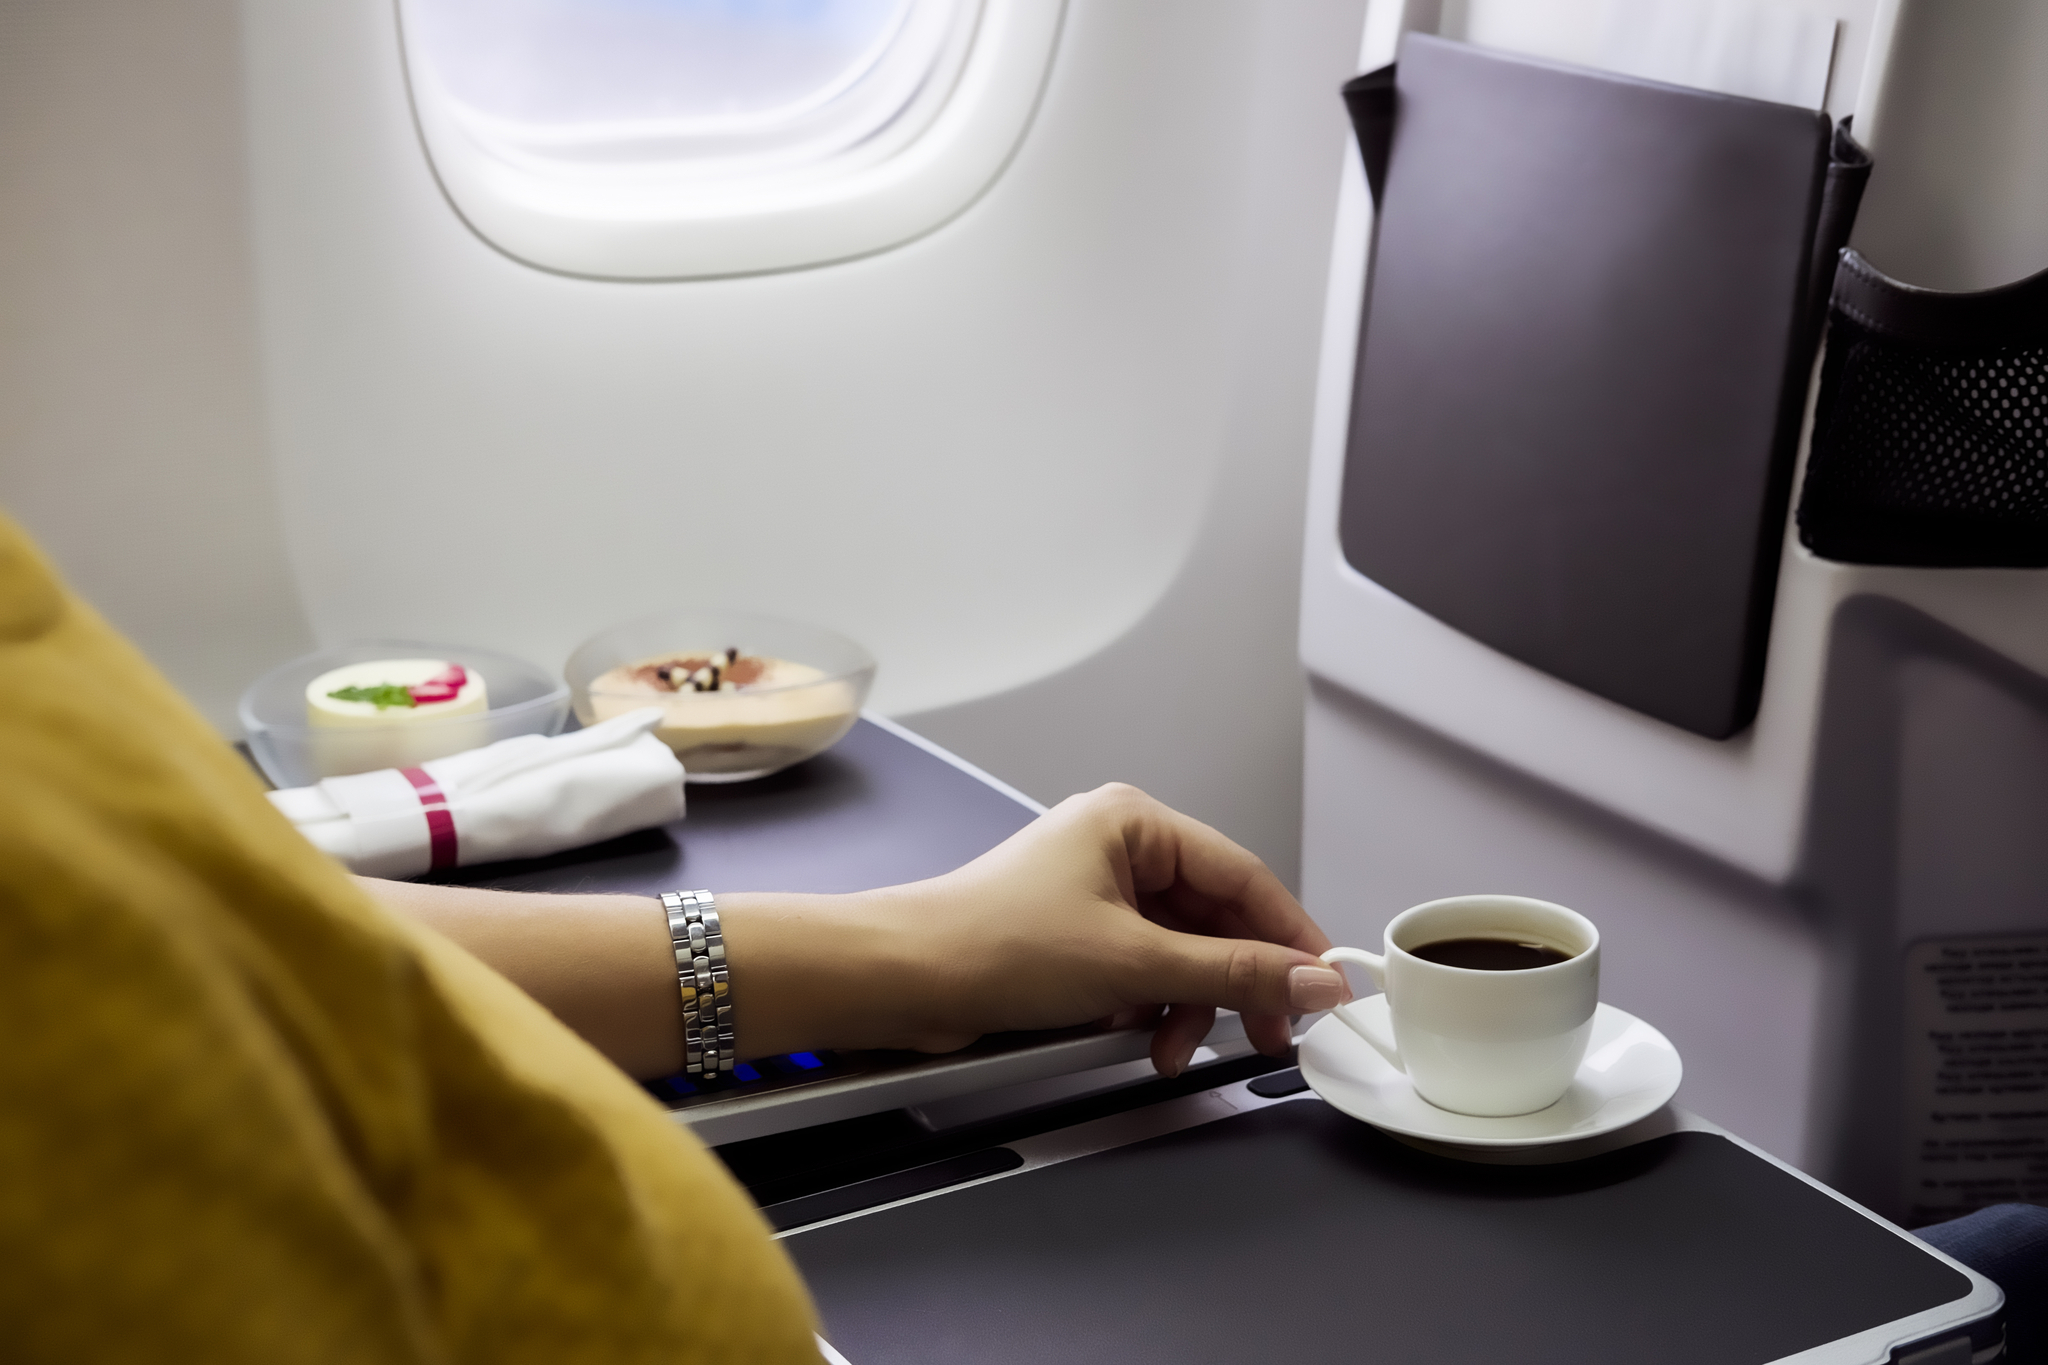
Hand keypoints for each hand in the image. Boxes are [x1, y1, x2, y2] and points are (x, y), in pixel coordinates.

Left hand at [721, 783, 1348, 1075]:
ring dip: (1189, 1003)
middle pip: (1214, 915)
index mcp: (1134, 821)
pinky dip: (1151, 1005)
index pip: (1243, 875)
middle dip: (1236, 981)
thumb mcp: (1133, 963)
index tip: (1326, 986)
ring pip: (1180, 948)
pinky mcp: (1074, 933)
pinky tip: (1142, 1039)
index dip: (1290, 935)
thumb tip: (1313, 979)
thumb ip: (1233, 973)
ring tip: (1176, 1049)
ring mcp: (1095, 890)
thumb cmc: (995, 945)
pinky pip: (1141, 966)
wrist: (903, 979)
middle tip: (1271, 1033)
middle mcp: (1118, 845)